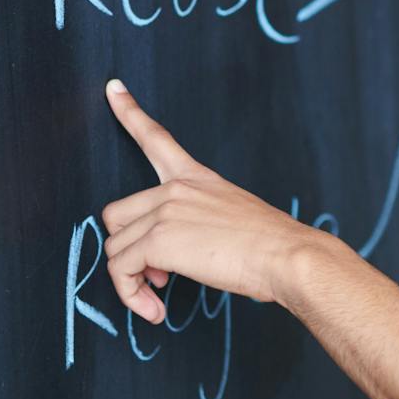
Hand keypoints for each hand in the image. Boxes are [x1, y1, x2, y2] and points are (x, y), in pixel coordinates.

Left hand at [99, 79, 322, 323]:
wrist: (286, 255)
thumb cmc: (270, 246)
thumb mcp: (231, 218)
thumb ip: (195, 225)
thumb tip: (165, 262)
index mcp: (195, 177)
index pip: (156, 138)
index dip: (129, 112)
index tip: (112, 89)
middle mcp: (174, 188)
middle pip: (116, 215)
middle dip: (127, 250)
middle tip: (156, 277)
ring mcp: (164, 210)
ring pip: (115, 248)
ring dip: (130, 280)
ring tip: (157, 299)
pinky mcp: (158, 240)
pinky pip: (121, 271)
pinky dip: (131, 296)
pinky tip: (155, 310)